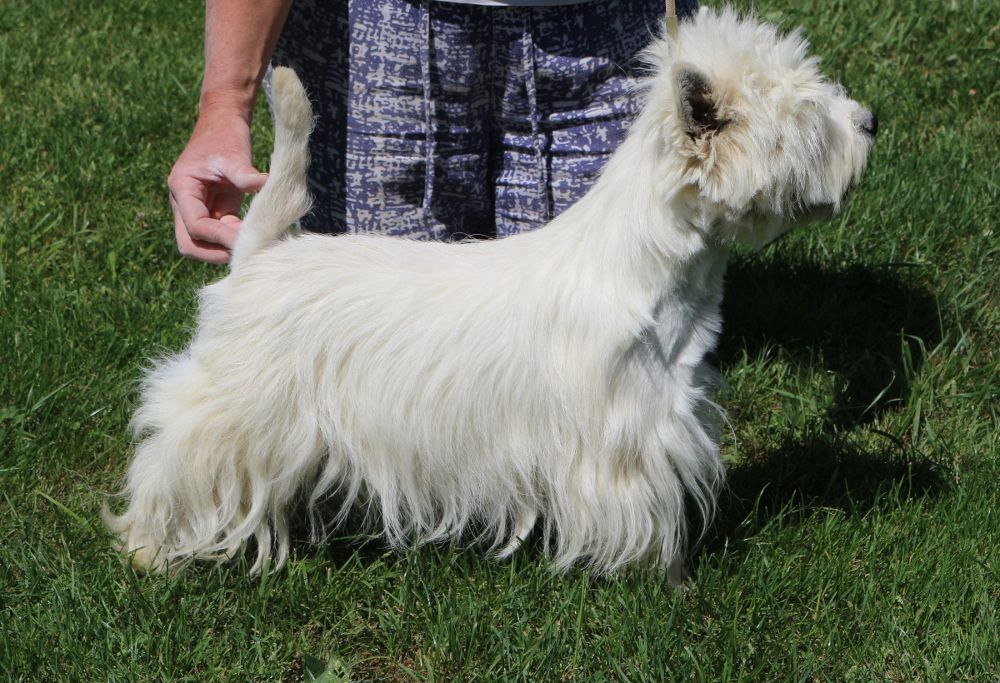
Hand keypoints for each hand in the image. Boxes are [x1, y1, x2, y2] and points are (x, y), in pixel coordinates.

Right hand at [167, 104, 267, 263]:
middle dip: (215, 253)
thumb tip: (266, 186)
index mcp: (183, 189)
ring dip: (227, 247)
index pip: (195, 226)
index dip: (219, 237)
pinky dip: (236, 239)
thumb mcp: (234, 155)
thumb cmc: (225, 136)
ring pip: (204, 244)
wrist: (223, 124)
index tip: (245, 240)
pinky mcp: (215, 212)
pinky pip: (221, 235)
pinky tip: (256, 234)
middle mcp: (186, 204)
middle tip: (246, 251)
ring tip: (254, 242)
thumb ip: (245, 174)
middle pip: (190, 243)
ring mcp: (199, 210)